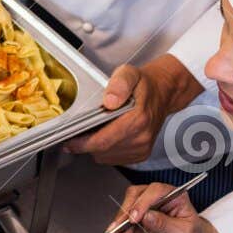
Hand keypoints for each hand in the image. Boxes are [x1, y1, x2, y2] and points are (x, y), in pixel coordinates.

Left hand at [64, 54, 202, 164]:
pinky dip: (106, 150)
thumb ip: (119, 84)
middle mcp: (141, 137)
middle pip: (102, 151)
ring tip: (94, 130)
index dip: (82, 144)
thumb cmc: (143, 84)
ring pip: (106, 157)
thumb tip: (110, 100)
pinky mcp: (141, 154)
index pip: (103, 141)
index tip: (69, 141)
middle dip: (86, 144)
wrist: (163, 92)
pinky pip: (115, 158)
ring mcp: (142, 147)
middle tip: (78, 132)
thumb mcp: (129, 73)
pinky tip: (106, 135)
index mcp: (138, 119)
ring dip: (96, 148)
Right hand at [110, 182, 222, 232]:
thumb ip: (166, 224)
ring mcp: (149, 208)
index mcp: (174, 195)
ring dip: (122, 229)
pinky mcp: (142, 220)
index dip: (142, 202)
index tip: (135, 218)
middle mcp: (159, 198)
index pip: (155, 191)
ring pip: (128, 212)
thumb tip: (147, 217)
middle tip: (120, 230)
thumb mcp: (185, 232)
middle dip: (126, 215)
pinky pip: (128, 226)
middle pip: (136, 198)